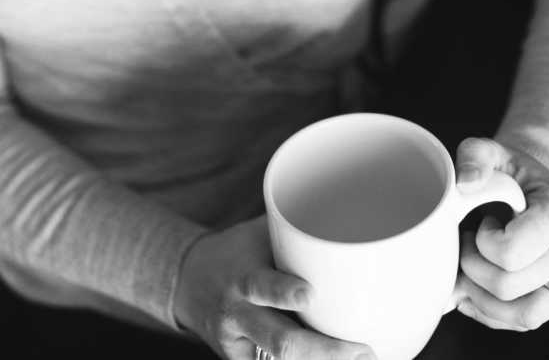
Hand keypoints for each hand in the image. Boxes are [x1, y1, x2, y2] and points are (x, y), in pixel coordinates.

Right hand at [173, 216, 373, 359]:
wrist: (187, 281)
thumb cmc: (236, 250)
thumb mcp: (257, 234)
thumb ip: (293, 229)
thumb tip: (343, 205)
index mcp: (244, 278)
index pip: (262, 286)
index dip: (284, 293)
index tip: (310, 294)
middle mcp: (241, 314)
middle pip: (282, 340)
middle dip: (323, 349)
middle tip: (360, 348)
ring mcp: (240, 343)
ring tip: (361, 357)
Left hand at [453, 137, 548, 330]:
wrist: (534, 188)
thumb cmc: (511, 172)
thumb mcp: (492, 150)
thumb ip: (475, 155)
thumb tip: (465, 184)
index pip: (511, 252)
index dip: (483, 242)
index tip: (483, 220)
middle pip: (509, 286)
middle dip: (473, 267)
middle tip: (468, 241)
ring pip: (521, 315)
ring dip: (481, 296)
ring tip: (470, 267)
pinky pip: (523, 323)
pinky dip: (490, 311)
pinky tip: (475, 287)